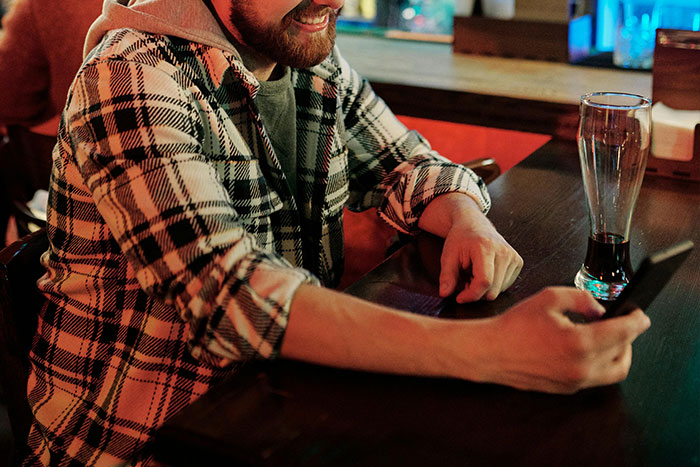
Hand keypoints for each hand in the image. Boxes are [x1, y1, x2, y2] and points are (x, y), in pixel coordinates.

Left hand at [418, 193, 522, 302]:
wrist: (474, 224)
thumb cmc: (461, 239)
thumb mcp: (448, 256)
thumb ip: (446, 276)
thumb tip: (444, 294)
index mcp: (485, 247)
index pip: (484, 281)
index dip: (471, 295)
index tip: (459, 297)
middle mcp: (503, 252)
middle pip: (493, 290)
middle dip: (476, 292)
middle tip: (465, 281)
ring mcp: (513, 257)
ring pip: (499, 291)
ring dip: (484, 289)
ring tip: (474, 274)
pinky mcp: (518, 262)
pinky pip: (505, 286)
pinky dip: (493, 285)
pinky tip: (485, 273)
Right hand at [476, 287, 650, 393]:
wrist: (491, 352)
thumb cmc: (515, 325)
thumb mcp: (549, 298)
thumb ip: (582, 299)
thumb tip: (600, 310)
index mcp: (579, 343)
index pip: (623, 333)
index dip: (637, 322)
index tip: (641, 315)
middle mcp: (581, 367)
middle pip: (623, 354)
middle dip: (628, 337)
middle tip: (624, 323)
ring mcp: (575, 381)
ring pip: (614, 371)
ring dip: (618, 353)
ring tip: (610, 337)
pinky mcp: (567, 389)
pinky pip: (596, 377)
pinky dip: (601, 362)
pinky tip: (590, 348)